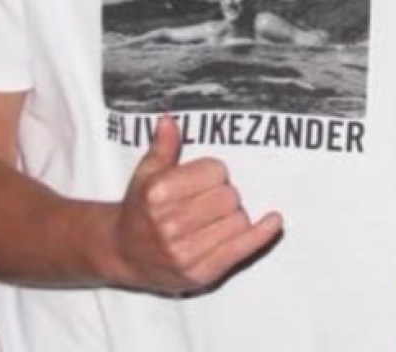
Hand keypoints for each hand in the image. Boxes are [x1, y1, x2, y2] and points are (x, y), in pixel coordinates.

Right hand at [110, 114, 282, 293]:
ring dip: (234, 216)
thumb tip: (168, 119)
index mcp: (158, 194)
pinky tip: (274, 221)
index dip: (214, 173)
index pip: (216, 171)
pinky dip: (262, 234)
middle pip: (229, 196)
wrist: (121, 254)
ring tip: (213, 220)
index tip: (202, 181)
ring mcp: (184, 253)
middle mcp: (169, 225)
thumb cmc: (140, 208)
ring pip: (238, 220)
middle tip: (207, 202)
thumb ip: (163, 147)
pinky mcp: (199, 275)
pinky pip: (242, 249)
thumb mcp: (146, 174)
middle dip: (225, 195)